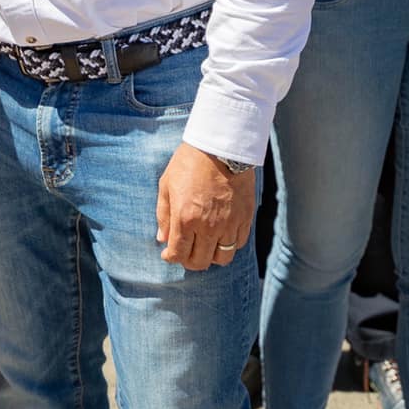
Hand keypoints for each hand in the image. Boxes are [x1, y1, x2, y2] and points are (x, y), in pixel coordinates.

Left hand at [156, 145, 254, 270]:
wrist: (221, 146)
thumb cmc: (189, 162)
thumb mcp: (167, 185)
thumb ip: (163, 215)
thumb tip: (163, 239)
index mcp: (185, 219)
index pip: (178, 254)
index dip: (171, 257)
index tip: (169, 253)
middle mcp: (208, 227)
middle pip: (200, 262)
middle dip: (189, 260)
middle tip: (186, 251)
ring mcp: (229, 224)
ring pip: (222, 258)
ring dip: (211, 256)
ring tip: (205, 245)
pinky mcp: (245, 218)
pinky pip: (238, 243)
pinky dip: (229, 244)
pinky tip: (221, 234)